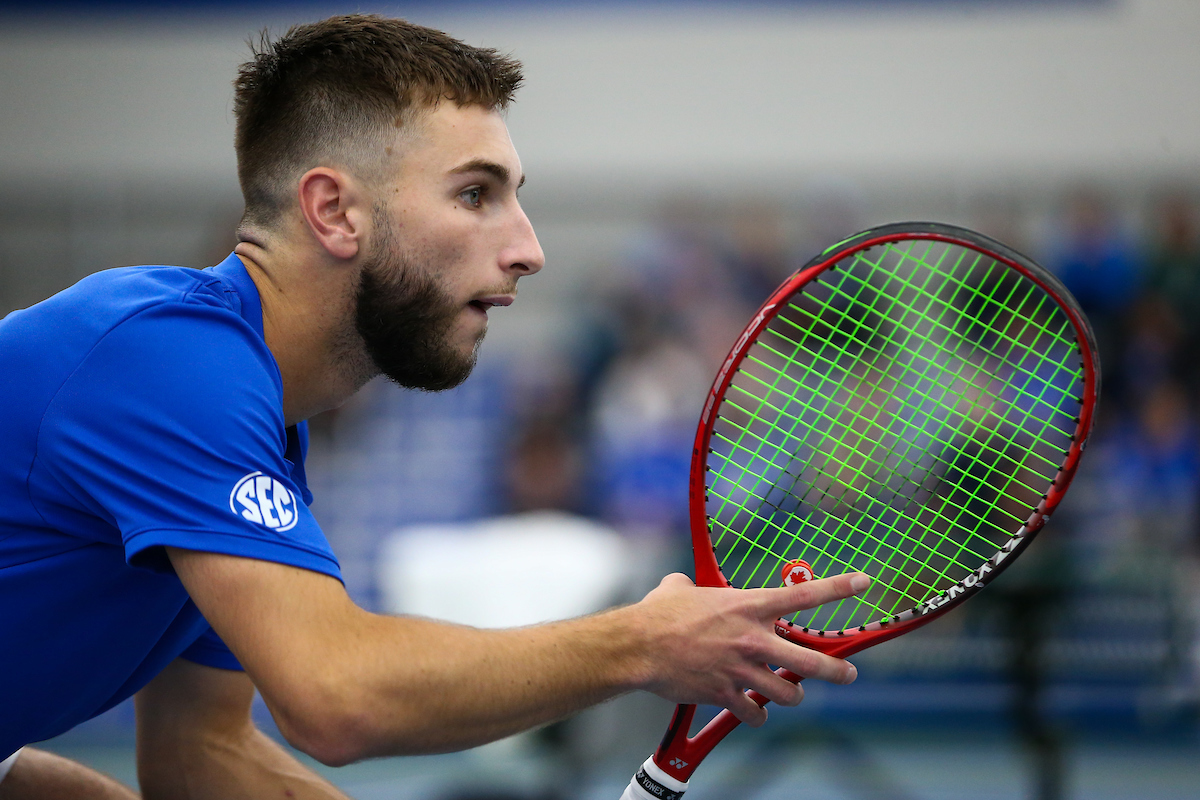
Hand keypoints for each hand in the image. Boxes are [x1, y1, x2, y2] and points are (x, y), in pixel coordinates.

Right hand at [632, 571, 869, 726]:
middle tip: (847, 674)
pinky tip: (751, 713)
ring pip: (787, 694)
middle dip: (835, 670)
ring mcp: (741, 670)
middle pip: (810, 662)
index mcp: (748, 606)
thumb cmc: (658, 613)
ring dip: (790, 696)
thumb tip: (682, 584)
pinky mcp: (725, 694)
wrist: (638, 646)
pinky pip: (753, 714)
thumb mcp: (680, 588)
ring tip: (789, 695)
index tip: (862, 583)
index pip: (804, 596)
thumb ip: (691, 585)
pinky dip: (754, 716)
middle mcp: (752, 638)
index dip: (838, 588)